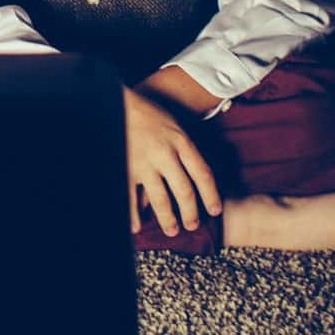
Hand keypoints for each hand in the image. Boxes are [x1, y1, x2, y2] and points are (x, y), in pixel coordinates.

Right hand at [122, 85, 222, 235]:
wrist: (119, 103)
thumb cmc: (148, 114)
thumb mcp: (174, 126)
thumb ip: (185, 150)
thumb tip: (196, 177)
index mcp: (181, 142)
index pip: (202, 174)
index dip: (211, 195)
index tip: (215, 210)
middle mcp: (165, 154)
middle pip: (184, 191)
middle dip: (190, 212)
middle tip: (193, 225)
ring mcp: (144, 162)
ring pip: (160, 198)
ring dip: (168, 218)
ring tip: (172, 231)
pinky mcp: (125, 167)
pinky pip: (130, 197)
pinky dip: (133, 215)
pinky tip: (136, 227)